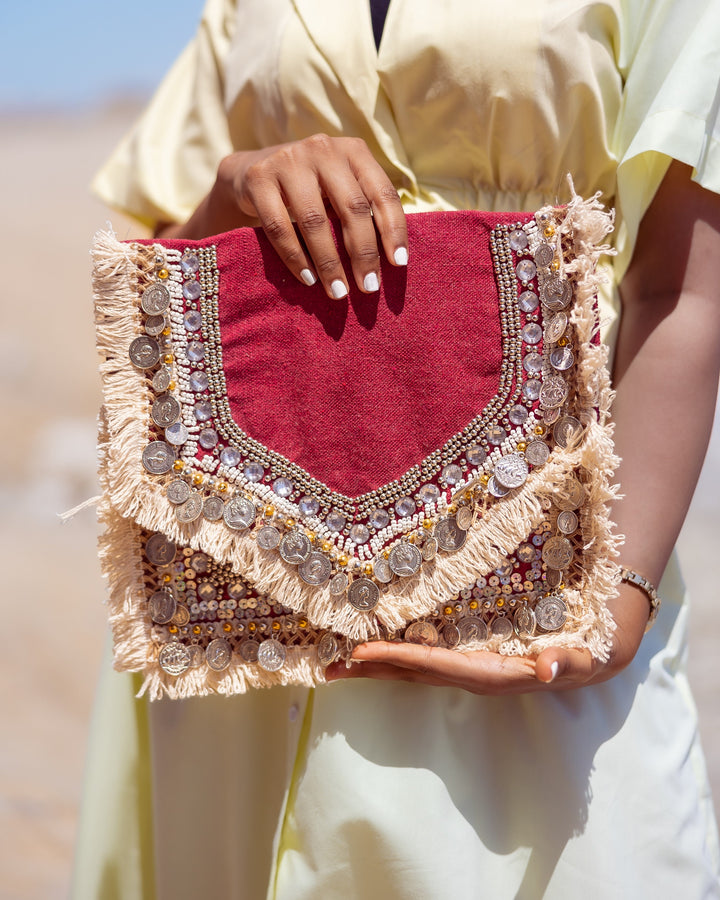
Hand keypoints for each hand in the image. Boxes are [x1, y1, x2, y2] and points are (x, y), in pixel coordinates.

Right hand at [163, 134, 408, 299]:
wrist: (252, 171)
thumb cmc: (311, 189)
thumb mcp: (340, 188)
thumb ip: (363, 209)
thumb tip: (392, 260)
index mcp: (353, 151)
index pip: (382, 192)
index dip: (394, 229)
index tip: (398, 264)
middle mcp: (323, 149)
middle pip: (352, 207)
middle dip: (363, 253)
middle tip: (369, 288)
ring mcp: (288, 161)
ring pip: (315, 220)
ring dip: (329, 263)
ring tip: (338, 292)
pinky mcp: (259, 179)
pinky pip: (280, 227)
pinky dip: (295, 258)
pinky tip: (308, 279)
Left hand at [325, 584, 649, 693]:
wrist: (596, 657)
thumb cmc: (588, 653)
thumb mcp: (589, 658)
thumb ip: (572, 664)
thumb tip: (554, 669)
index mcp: (495, 673)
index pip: (440, 666)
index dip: (402, 659)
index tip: (363, 652)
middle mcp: (474, 674)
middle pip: (415, 673)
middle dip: (373, 669)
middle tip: (328, 664)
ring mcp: (469, 668)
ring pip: (416, 668)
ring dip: (377, 666)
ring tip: (336, 662)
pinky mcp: (469, 658)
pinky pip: (426, 658)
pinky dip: (397, 655)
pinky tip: (373, 649)